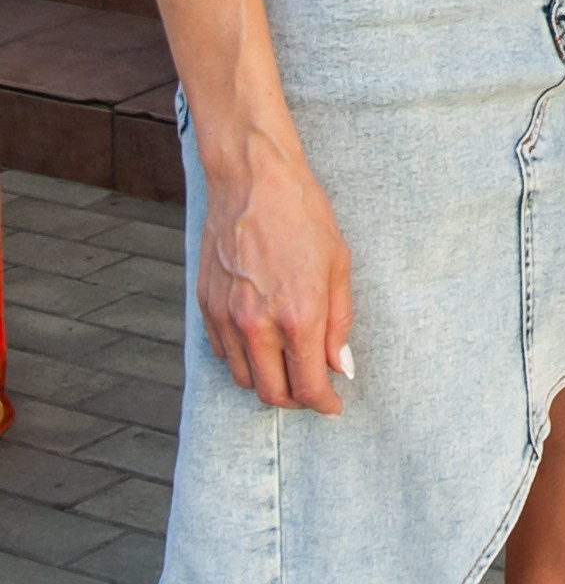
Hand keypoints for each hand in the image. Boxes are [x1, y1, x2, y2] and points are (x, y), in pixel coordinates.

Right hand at [198, 137, 353, 411]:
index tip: (334, 404)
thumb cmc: (303, 213)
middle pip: (272, 393)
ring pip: (243, 379)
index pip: (308, 386)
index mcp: (298, 315)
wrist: (253, 179)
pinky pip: (223, 353)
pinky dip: (243, 360)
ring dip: (268, 383)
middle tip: (314, 390)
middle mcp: (257, 325)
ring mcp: (226, 318)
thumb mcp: (339, 263)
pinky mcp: (205, 307)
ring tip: (289, 367)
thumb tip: (341, 366)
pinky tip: (261, 343)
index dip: (324, 403)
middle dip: (296, 400)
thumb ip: (339, 321)